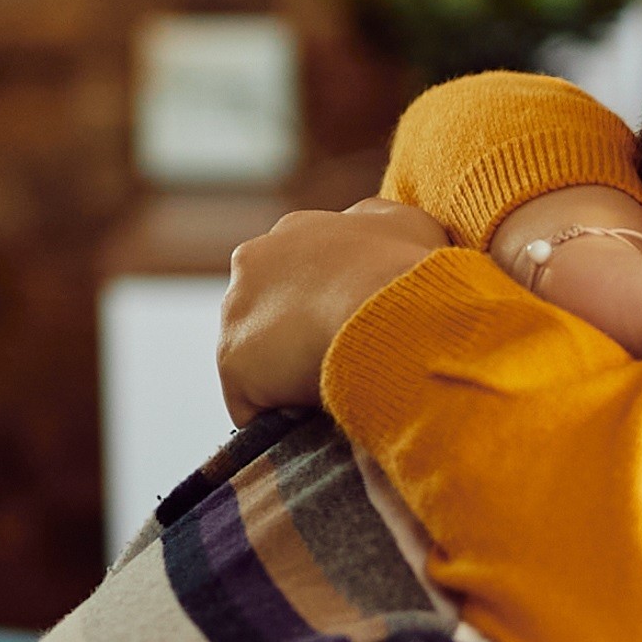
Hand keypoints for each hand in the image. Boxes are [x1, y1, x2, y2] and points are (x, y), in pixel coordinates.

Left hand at [218, 200, 452, 419]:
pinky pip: (252, 403)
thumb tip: (366, 228)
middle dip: (297, 334)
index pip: (299, 272)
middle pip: (269, 310)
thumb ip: (379, 223)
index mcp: (295, 230)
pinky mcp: (232, 362)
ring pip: (257, 357)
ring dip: (285, 375)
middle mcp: (253, 260)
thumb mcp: (409, 224)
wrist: (391, 310)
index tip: (352, 325)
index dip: (327, 303)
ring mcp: (236, 311)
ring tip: (332, 391)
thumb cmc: (408, 268)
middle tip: (342, 357)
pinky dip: (279, 416)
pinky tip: (313, 418)